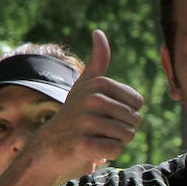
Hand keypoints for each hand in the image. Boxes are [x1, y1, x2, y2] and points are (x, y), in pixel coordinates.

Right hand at [27, 30, 143, 185]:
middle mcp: (92, 100)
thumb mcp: (85, 85)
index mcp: (99, 84)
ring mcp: (87, 122)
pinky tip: (92, 150)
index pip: (137, 103)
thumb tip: (98, 32)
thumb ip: (98, 61)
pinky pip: (115, 150)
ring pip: (127, 136)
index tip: (105, 113)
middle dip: (122, 129)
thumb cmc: (75, 114)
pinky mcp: (84, 144)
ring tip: (95, 137)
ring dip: (116, 142)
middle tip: (100, 129)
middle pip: (134, 120)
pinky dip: (108, 154)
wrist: (49, 145)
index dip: (126, 113)